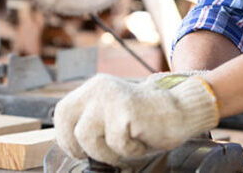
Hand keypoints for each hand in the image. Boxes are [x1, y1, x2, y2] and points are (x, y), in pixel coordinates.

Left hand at [53, 73, 218, 164]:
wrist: (180, 110)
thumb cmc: (147, 120)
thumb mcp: (111, 116)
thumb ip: (92, 122)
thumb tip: (73, 148)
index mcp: (94, 88)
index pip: (62, 111)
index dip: (65, 136)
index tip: (79, 151)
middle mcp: (98, 88)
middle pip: (69, 124)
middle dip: (80, 147)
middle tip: (102, 155)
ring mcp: (110, 97)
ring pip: (87, 137)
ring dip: (107, 152)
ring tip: (127, 146)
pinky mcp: (125, 109)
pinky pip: (115, 143)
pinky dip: (129, 151)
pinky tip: (142, 140)